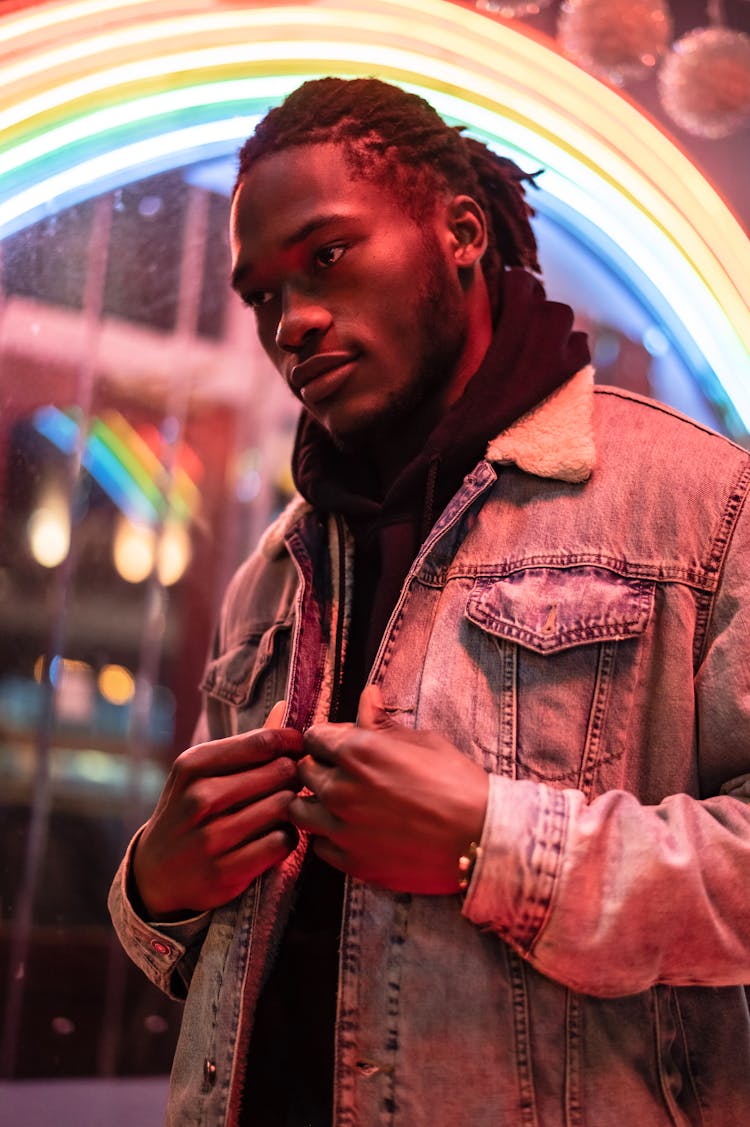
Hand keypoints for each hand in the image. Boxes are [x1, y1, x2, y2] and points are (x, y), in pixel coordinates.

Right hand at [132, 702, 303, 918]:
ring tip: (283, 808)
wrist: (155, 871)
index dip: (291, 743)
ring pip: (283, 808)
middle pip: (279, 773)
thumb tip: (285, 706)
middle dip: (293, 775)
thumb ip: (247, 744)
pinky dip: (287, 837)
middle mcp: (198, 799)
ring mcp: (210, 838)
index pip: (262, 742)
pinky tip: (277, 835)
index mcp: (193, 765)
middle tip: (293, 782)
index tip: (300, 749)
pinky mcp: (224, 872)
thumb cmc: (190, 810)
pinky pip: (280, 843)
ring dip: (292, 807)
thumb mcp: (204, 772)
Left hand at [289, 686, 488, 893]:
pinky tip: (353, 831)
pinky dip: (329, 837)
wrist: (482, 838)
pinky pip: (318, 846)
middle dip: (319, 768)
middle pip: (303, 772)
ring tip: (341, 804)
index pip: (313, 737)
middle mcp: (340, 788)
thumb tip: (367, 696)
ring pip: (299, 811)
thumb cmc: (457, 783)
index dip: (327, 740)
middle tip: (344, 774)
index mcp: (357, 751)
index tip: (341, 747)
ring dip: (315, 803)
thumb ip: (383, 723)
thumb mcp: (422, 742)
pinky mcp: (351, 861)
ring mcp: (342, 828)